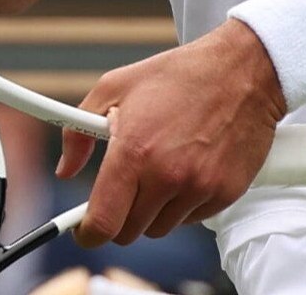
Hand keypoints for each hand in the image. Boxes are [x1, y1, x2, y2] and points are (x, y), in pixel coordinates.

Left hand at [55, 20, 286, 245]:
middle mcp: (167, 177)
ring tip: (156, 170)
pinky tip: (183, 171)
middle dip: (118, 215)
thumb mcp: (113, 87)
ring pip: (160, 228)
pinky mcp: (225, 194)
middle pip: (130, 232)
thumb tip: (65, 169)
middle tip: (120, 188)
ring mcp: (199, 189)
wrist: (241, 73)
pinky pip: (191, 219)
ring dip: (150, 210)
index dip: (88, 232)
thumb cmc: (177, 76)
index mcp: (134, 152)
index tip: (84, 228)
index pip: (103, 221)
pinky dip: (181, 205)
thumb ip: (78, 133)